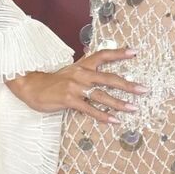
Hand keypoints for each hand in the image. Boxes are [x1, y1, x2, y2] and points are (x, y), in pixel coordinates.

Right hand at [5, 46, 144, 124]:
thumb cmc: (52, 82)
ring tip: (133, 109)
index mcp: (82, 65)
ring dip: (119, 103)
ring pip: (102, 95)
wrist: (31, 86)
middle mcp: (81, 74)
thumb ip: (85, 71)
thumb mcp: (70, 72)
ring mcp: (75, 87)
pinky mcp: (69, 100)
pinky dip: (103, 116)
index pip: (103, 55)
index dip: (119, 53)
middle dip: (128, 85)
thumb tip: (99, 71)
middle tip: (144, 90)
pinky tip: (114, 121)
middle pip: (109, 78)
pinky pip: (89, 109)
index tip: (135, 52)